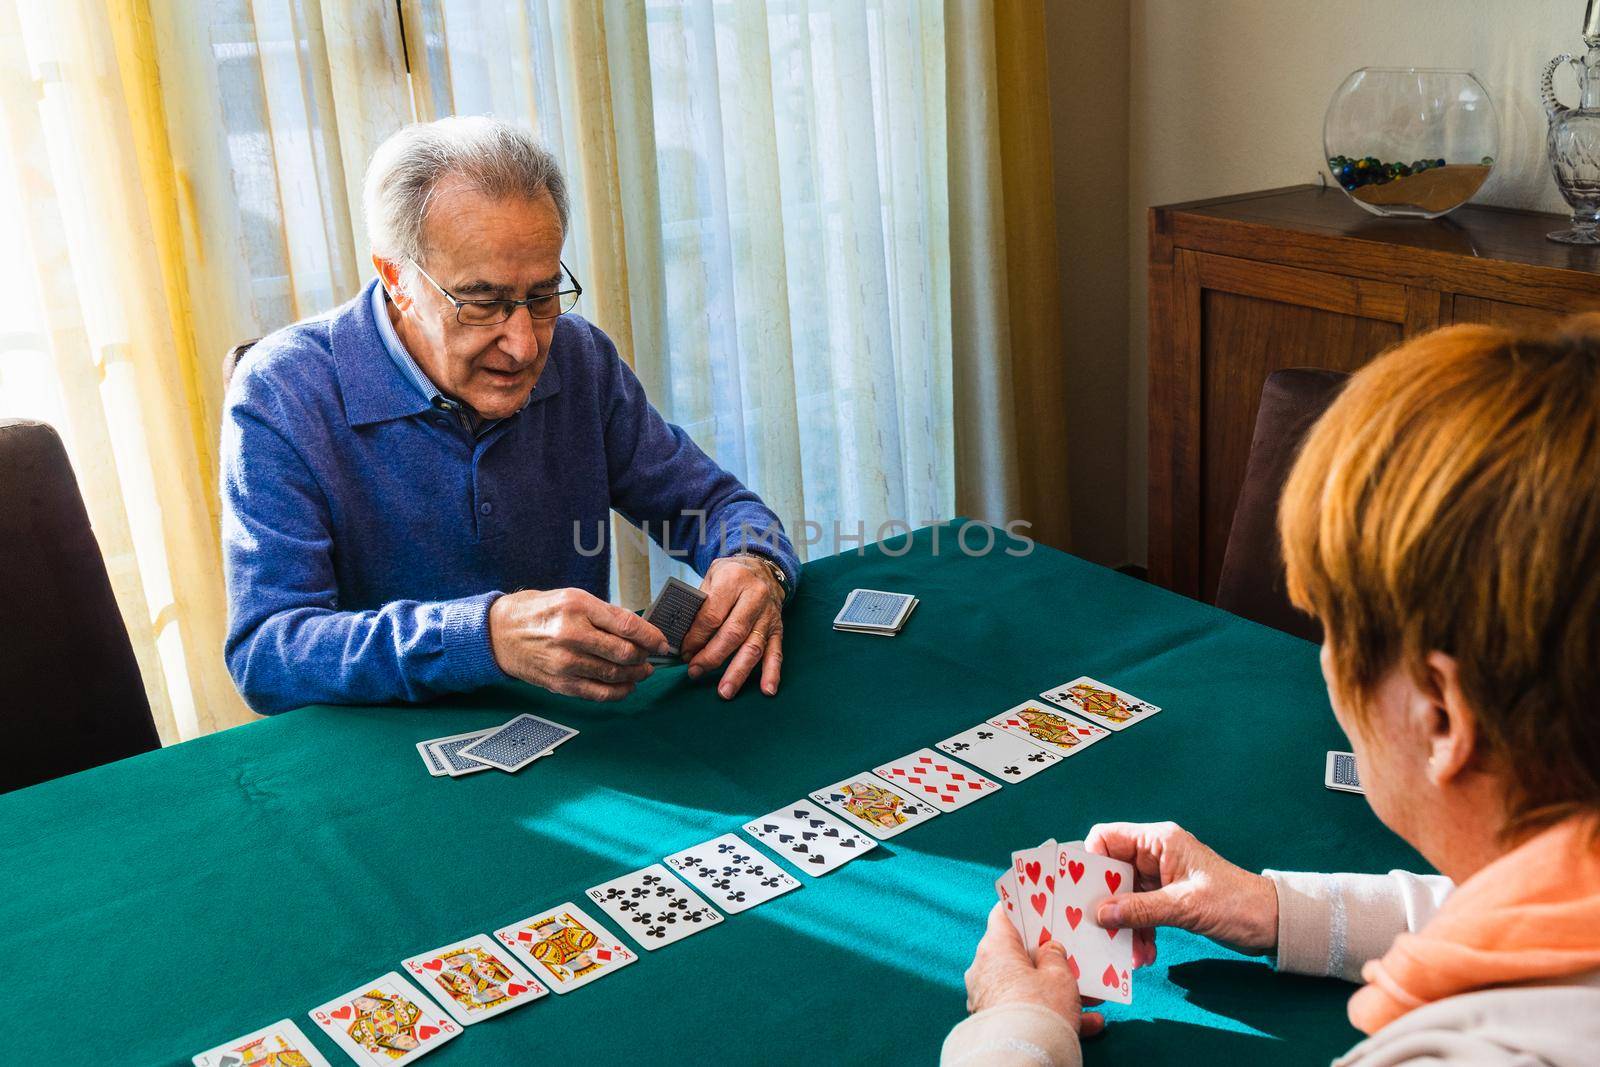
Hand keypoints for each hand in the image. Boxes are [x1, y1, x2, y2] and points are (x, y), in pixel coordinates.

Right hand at [488, 588, 668, 700]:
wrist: (498, 633)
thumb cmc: (538, 612)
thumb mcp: (572, 598)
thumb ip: (604, 613)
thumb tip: (639, 630)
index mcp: (578, 607)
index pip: (627, 625)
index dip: (651, 637)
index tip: (661, 643)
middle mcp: (572, 634)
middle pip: (624, 652)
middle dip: (644, 657)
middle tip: (651, 657)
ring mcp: (565, 662)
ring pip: (615, 675)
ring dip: (635, 675)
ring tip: (642, 671)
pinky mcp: (560, 683)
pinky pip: (598, 693)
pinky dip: (619, 692)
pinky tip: (627, 687)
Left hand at [678, 555, 784, 698]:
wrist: (763, 566)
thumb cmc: (732, 574)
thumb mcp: (712, 576)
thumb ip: (699, 603)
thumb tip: (682, 636)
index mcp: (734, 580)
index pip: (712, 615)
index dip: (696, 637)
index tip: (685, 652)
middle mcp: (755, 597)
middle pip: (733, 633)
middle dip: (712, 657)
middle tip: (695, 672)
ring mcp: (768, 615)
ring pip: (753, 647)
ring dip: (738, 671)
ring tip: (725, 691)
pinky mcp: (778, 629)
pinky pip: (776, 653)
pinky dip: (772, 673)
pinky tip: (767, 690)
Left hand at [963, 902, 1103, 1036]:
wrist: (1023, 1058)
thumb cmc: (1040, 1008)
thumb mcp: (1058, 974)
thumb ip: (1055, 955)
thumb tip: (1048, 950)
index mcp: (994, 948)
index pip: (1003, 915)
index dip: (1023, 906)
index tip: (1040, 901)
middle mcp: (985, 970)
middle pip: (1018, 953)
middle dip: (1049, 956)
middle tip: (1073, 953)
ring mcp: (989, 998)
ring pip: (1028, 985)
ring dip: (1058, 990)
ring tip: (1092, 995)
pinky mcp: (998, 1023)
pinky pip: (1029, 1011)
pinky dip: (1055, 1015)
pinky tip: (1090, 1023)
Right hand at [1085, 821, 1278, 967]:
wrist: (1271, 923)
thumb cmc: (1235, 903)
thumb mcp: (1185, 907)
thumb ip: (1140, 910)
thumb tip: (1100, 914)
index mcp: (1158, 841)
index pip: (1106, 838)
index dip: (1090, 862)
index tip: (1082, 892)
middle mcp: (1155, 855)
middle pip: (1111, 872)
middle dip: (1104, 902)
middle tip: (1096, 929)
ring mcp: (1160, 877)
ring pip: (1123, 897)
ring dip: (1123, 925)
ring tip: (1128, 952)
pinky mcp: (1166, 898)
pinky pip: (1139, 912)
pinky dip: (1138, 932)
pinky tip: (1144, 954)